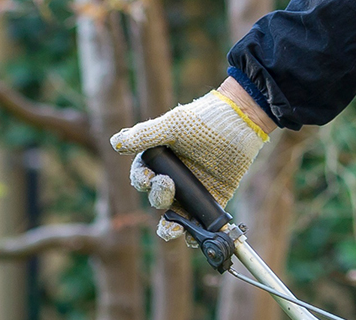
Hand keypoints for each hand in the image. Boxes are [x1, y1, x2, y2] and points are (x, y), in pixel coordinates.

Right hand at [110, 84, 271, 239]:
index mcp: (160, 159)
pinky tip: (194, 237)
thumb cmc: (205, 119)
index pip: (142, 177)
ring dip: (170, 227)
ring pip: (174, 217)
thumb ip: (145, 135)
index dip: (141, 181)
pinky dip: (196, 233)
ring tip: (173, 229)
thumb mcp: (173, 125)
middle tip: (168, 184)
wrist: (241, 122)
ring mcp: (192, 191)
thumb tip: (115, 142)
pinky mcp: (212, 199)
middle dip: (158, 196)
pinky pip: (200, 222)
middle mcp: (174, 178)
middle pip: (157, 198)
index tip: (149, 177)